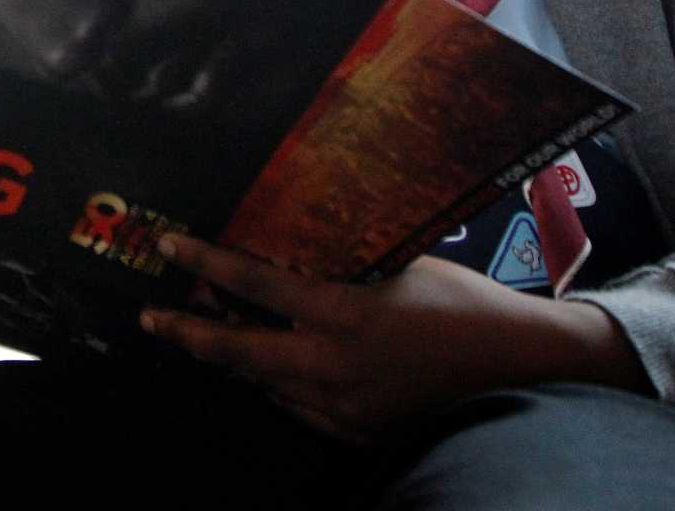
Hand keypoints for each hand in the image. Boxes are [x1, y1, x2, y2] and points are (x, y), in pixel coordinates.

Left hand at [141, 235, 648, 441]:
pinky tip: (272, 367)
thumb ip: (345, 263)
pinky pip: (298, 408)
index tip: (169, 246)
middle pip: (239, 352)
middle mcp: (334, 364)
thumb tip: (301, 243)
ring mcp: (343, 406)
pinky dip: (278, 384)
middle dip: (189, 334)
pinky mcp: (356, 432)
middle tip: (152, 319)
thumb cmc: (464, 304)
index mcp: (344, 313)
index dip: (206, 263)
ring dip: (233, 358)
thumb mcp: (400, 265)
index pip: (256, 283)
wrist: (522, 370)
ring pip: (264, 383)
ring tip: (205, 334)